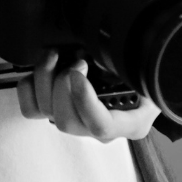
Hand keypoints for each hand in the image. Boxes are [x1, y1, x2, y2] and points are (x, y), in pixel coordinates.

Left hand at [17, 51, 160, 141]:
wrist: (147, 74)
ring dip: (45, 78)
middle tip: (75, 60)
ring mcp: (77, 121)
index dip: (84, 100)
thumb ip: (134, 65)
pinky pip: (31, 108)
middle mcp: (100, 128)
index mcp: (130, 122)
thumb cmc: (149, 71)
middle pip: (67, 122)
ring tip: (56, 54)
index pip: (101, 126)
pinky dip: (30, 85)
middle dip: (63, 85)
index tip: (79, 70)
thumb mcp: (151, 69)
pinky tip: (44, 66)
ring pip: (46, 112)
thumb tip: (103, 53)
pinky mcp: (58, 110)